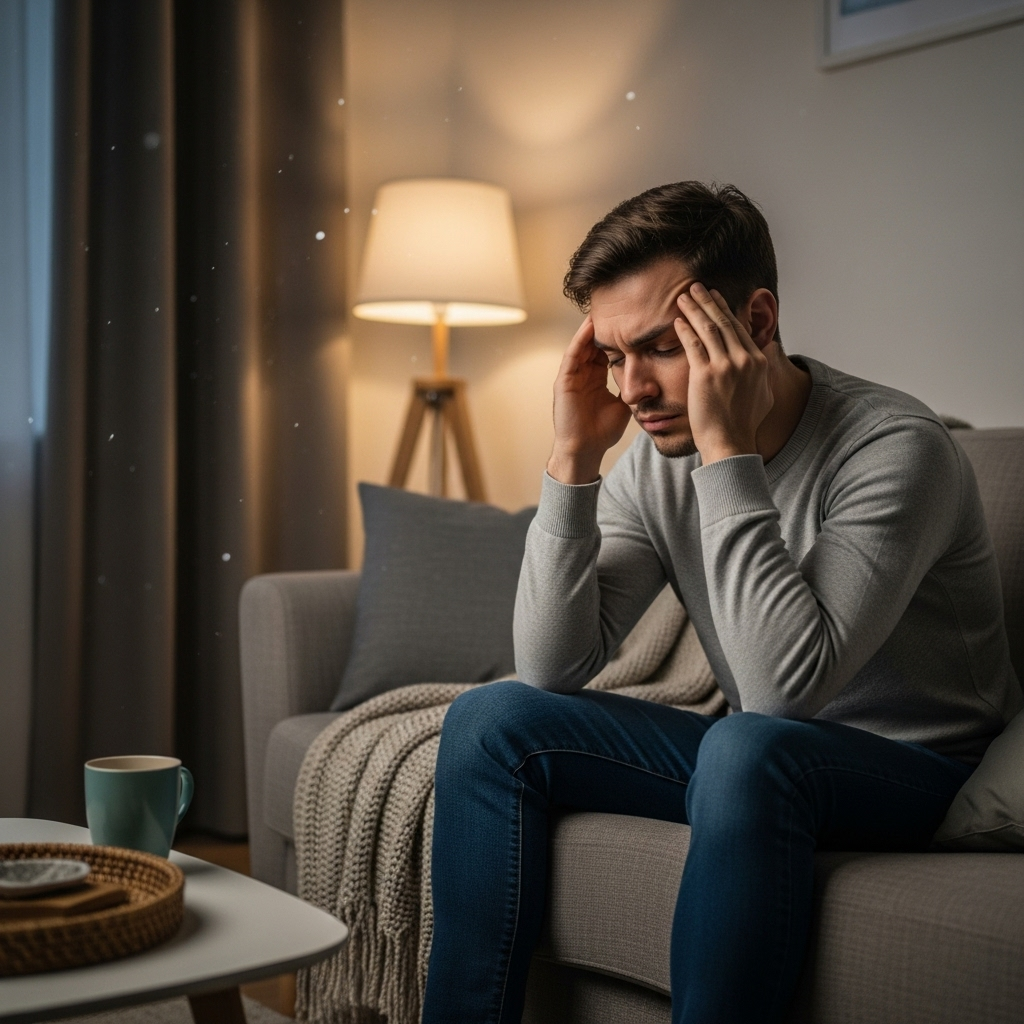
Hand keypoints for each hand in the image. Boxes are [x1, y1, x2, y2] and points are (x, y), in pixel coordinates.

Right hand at [548, 316, 631, 483]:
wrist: (585, 450)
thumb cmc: (602, 432)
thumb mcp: (624, 406)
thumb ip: (634, 391)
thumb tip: (654, 381)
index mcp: (596, 378)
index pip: (607, 350)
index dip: (619, 335)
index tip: (634, 319)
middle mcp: (583, 373)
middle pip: (595, 342)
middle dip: (606, 325)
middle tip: (620, 304)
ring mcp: (572, 375)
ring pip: (583, 344)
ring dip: (593, 326)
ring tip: (605, 307)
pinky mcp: (564, 380)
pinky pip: (572, 354)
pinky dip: (581, 339)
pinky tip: (590, 325)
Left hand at [675, 283, 773, 464]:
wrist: (730, 443)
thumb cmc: (744, 424)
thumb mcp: (764, 395)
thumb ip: (764, 372)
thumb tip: (767, 353)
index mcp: (758, 362)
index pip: (740, 329)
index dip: (725, 311)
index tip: (715, 299)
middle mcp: (744, 360)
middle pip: (724, 322)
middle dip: (709, 301)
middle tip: (697, 287)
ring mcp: (725, 366)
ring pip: (709, 328)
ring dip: (695, 309)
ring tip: (684, 297)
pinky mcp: (705, 375)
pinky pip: (693, 345)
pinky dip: (685, 330)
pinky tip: (678, 320)